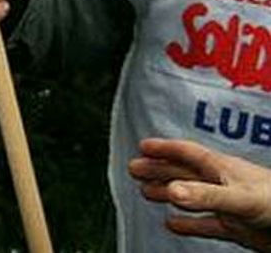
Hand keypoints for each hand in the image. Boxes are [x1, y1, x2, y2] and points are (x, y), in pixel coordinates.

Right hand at [129, 138, 270, 251]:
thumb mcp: (240, 198)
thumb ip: (206, 195)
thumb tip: (171, 192)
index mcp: (222, 168)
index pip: (187, 153)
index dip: (165, 149)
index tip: (143, 146)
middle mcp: (222, 183)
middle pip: (184, 172)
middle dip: (159, 170)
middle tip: (133, 169)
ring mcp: (229, 205)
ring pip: (191, 196)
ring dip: (168, 193)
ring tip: (145, 192)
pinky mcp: (236, 227)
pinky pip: (205, 224)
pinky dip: (187, 224)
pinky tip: (172, 224)